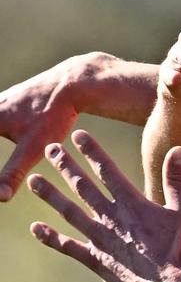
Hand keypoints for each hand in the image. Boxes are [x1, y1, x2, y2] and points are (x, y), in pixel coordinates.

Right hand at [0, 57, 88, 201]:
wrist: (72, 83)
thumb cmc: (52, 116)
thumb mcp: (31, 148)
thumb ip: (12, 173)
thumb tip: (0, 198)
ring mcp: (0, 99)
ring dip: (0, 132)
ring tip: (15, 141)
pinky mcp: (12, 98)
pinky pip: (0, 113)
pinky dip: (2, 125)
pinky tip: (11, 131)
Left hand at [28, 129, 180, 281]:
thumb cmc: (180, 248)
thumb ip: (176, 179)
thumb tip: (177, 149)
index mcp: (132, 203)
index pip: (107, 170)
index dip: (92, 151)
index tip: (78, 135)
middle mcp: (111, 217)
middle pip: (83, 186)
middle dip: (66, 166)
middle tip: (50, 148)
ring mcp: (100, 239)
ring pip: (70, 212)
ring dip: (51, 195)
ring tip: (34, 181)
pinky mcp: (96, 259)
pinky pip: (69, 246)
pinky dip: (51, 237)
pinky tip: (36, 228)